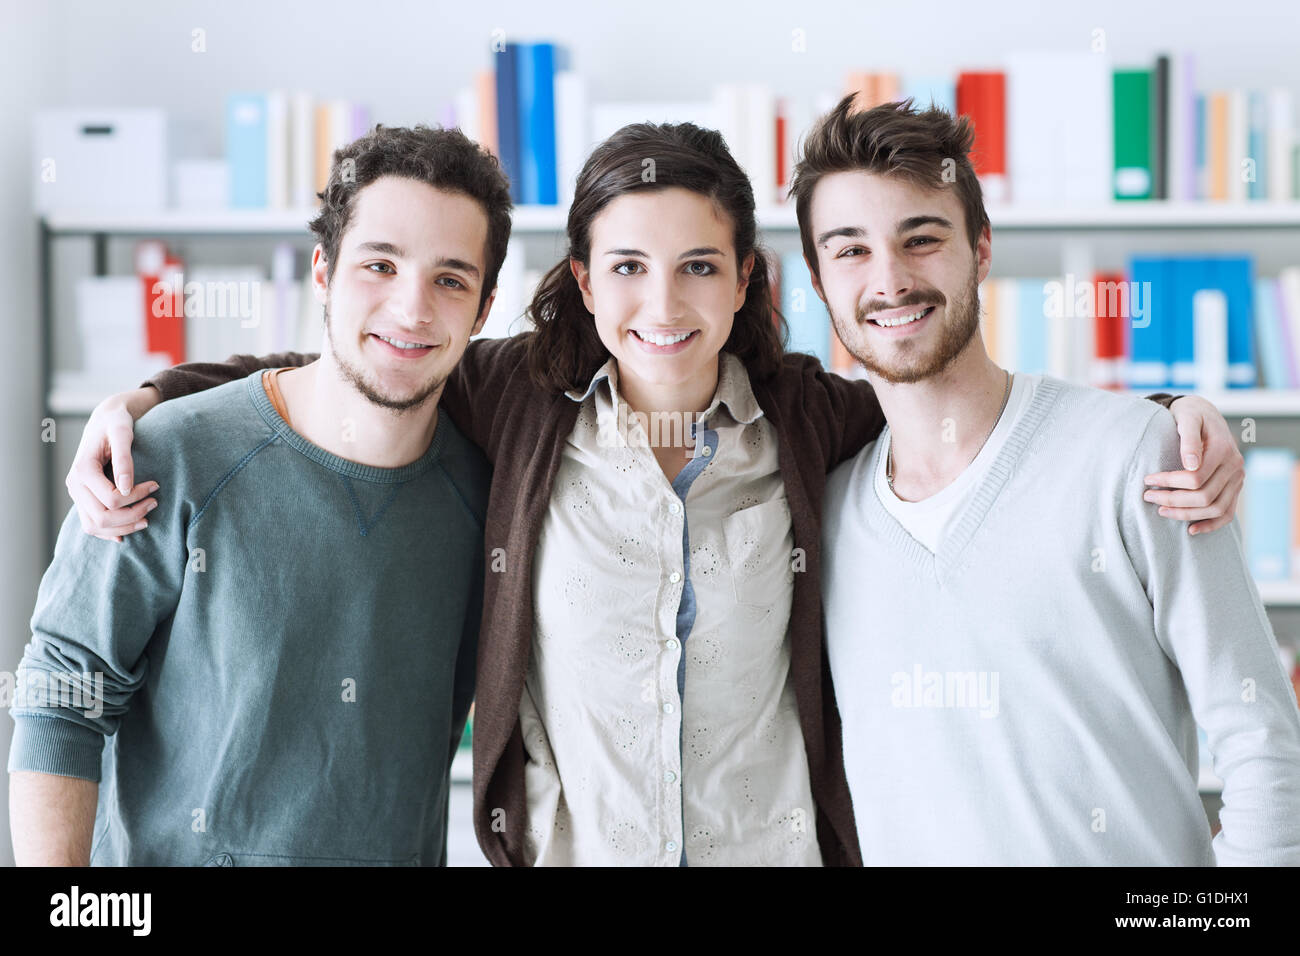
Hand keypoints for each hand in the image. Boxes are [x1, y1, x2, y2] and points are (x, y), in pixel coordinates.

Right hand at [66, 387, 162, 542]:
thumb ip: (124, 459)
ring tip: (147, 518)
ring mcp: (76, 494)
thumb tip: (126, 489)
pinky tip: (127, 531)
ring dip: (122, 527)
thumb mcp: (122, 433)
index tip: (156, 486)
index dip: (137, 497)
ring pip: (94, 526)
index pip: (111, 500)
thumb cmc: (115, 423)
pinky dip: (109, 531)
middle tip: (155, 503)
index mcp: (82, 470)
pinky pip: (91, 524)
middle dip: (132, 516)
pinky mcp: (82, 498)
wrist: (105, 420)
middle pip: (102, 517)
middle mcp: (74, 484)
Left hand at [1143, 395, 1245, 535]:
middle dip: (1173, 500)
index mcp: (1224, 450)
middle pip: (1205, 496)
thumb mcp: (1187, 418)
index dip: (1169, 482)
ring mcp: (1237, 479)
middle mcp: (1235, 466)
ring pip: (1216, 508)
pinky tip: (1191, 530)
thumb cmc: (1191, 415)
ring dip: (1187, 514)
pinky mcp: (1235, 487)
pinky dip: (1211, 524)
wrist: (1204, 414)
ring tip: (1161, 511)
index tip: (1147, 481)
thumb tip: (1190, 464)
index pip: (1195, 478)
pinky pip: (1227, 513)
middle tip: (1148, 497)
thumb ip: (1188, 438)